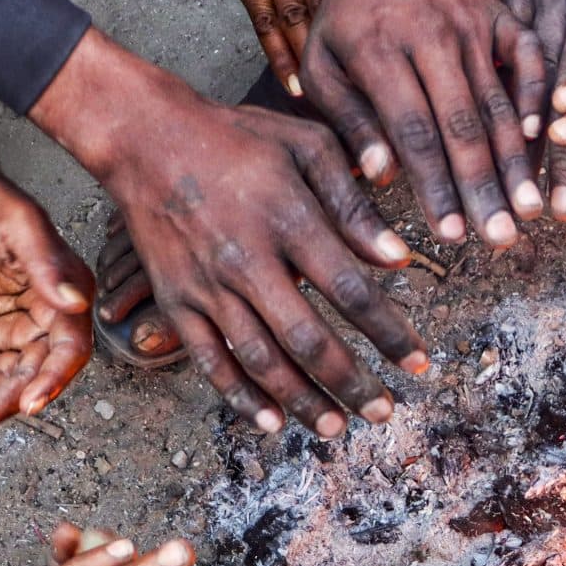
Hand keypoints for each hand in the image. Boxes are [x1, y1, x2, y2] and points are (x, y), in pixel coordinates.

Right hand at [31, 31, 425, 436]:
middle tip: (384, 412)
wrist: (145, 138)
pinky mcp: (176, 301)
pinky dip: (240, 396)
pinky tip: (270, 421)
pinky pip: (210, 360)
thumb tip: (397, 260)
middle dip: (351, 383)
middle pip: (308, 340)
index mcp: (287, 218)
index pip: (350, 291)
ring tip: (335, 427)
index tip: (419, 364)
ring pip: (260, 360)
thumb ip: (353, 206)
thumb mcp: (307, 146)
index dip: (389, 334)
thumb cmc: (237, 137)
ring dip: (301, 401)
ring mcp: (207, 286)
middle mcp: (246, 260)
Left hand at [297, 0, 547, 244]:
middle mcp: (433, 38)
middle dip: (485, 189)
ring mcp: (474, 25)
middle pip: (464, 126)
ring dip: (518, 161)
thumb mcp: (323, 61)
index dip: (435, 187)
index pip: (415, 133)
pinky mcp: (503, 14)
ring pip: (500, 103)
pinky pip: (530, 62)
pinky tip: (550, 141)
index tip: (451, 235)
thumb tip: (383, 179)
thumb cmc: (347, 11)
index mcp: (381, 52)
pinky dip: (540, 100)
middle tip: (501, 241)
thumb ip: (350, 120)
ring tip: (530, 211)